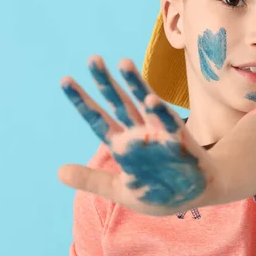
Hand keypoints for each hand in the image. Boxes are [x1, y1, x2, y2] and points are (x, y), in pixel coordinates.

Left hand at [58, 55, 215, 215]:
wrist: (197, 195)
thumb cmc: (160, 193)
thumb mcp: (121, 191)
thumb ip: (92, 180)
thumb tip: (57, 172)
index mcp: (123, 145)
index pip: (97, 119)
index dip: (82, 101)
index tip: (65, 80)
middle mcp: (138, 133)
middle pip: (118, 102)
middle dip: (105, 82)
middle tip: (92, 59)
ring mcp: (159, 133)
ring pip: (144, 103)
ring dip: (134, 84)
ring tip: (123, 63)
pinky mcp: (178, 140)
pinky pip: (169, 122)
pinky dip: (159, 111)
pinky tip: (150, 99)